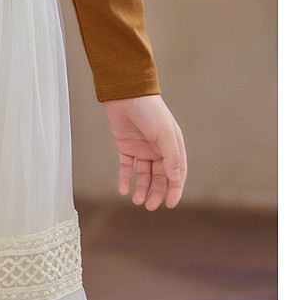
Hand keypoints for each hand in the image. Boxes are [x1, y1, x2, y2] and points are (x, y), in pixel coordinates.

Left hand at [102, 94, 186, 210]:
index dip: (174, 189)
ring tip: (137, 200)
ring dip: (141, 188)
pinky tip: (124, 190)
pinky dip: (125, 179)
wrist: (126, 93)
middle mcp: (158, 149)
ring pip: (143, 174)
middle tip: (150, 206)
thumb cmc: (150, 110)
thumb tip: (176, 179)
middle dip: (156, 192)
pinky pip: (126, 166)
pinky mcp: (126, 146)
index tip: (170, 204)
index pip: (176, 172)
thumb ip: (171, 156)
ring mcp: (142, 148)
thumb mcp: (164, 133)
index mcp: (172, 145)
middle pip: (159, 176)